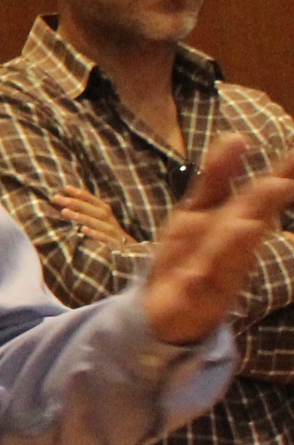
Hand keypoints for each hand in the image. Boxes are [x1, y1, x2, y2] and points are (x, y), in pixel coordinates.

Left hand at [52, 187, 137, 248]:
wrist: (129, 250)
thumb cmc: (108, 233)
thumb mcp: (99, 220)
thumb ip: (86, 210)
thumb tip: (66, 201)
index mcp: (105, 212)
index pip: (92, 200)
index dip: (81, 193)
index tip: (66, 187)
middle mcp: (109, 219)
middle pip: (93, 209)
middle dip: (75, 203)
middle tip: (57, 198)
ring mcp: (113, 232)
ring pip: (97, 222)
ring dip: (81, 216)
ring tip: (64, 212)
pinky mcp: (115, 245)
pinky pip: (105, 238)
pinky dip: (95, 234)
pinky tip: (83, 230)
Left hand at [136, 134, 293, 344]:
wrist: (163, 308)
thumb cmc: (191, 253)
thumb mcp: (199, 210)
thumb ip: (217, 176)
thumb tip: (238, 136)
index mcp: (234, 225)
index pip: (260, 196)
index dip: (282, 176)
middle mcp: (232, 250)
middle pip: (248, 225)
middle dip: (263, 206)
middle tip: (280, 183)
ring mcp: (214, 276)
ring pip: (226, 259)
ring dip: (236, 243)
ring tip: (247, 225)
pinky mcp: (191, 300)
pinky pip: (193, 292)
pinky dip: (197, 283)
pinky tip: (197, 275)